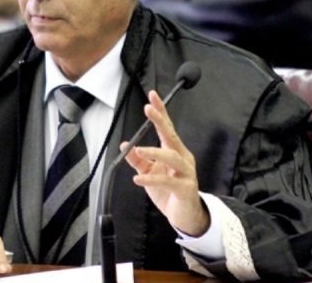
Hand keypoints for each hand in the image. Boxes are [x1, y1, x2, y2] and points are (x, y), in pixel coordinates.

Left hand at [122, 90, 208, 236]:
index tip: (152, 96)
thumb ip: (137, 160)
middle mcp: (182, 158)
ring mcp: (186, 172)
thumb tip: (125, 145)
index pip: (167, 127)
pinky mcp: (185, 188)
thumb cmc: (169, 191)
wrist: (185, 215)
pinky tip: (138, 178)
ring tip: (139, 151)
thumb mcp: (149, 173)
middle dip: (160, 121)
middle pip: (171, 136)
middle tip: (148, 109)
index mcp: (174, 151)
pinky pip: (167, 181)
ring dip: (154, 152)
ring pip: (172, 157)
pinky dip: (151, 179)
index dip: (160, 112)